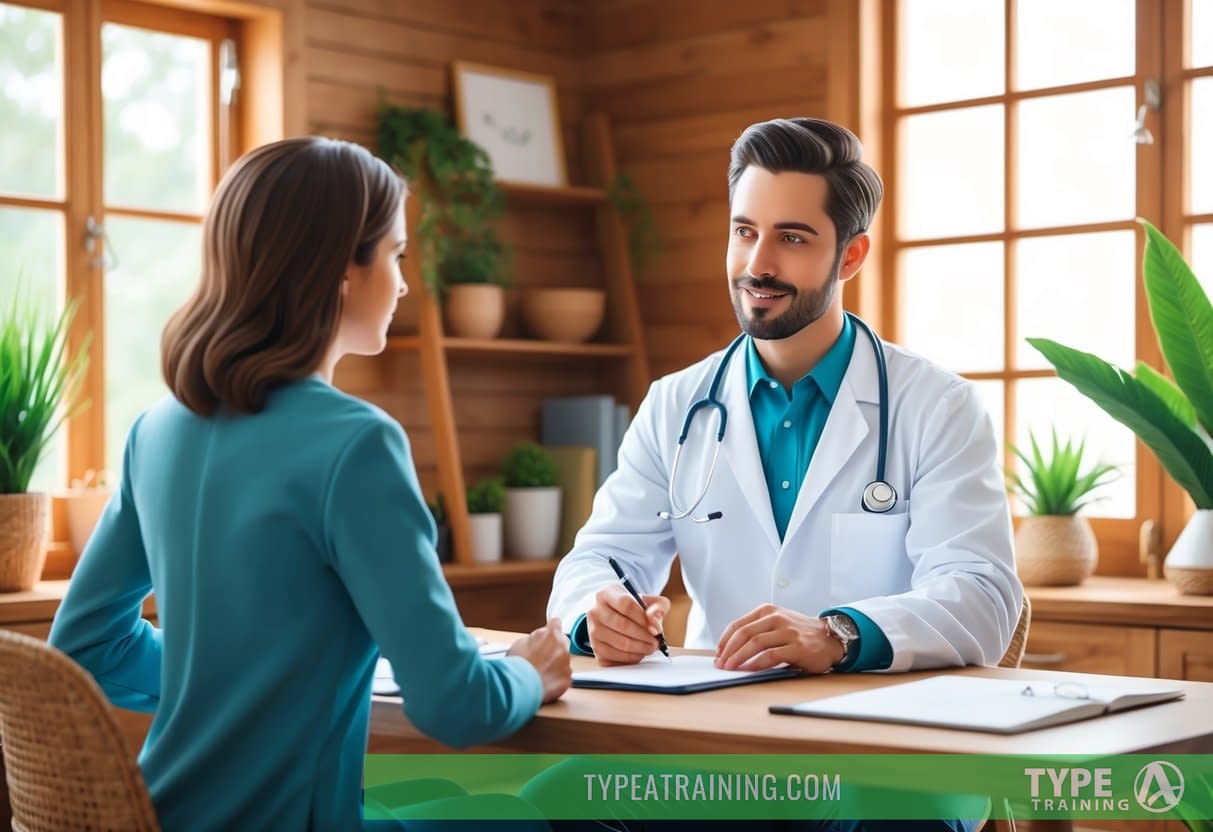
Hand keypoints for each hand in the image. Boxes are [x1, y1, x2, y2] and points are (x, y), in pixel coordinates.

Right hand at [507, 618, 571, 702]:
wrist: (520, 686)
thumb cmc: (517, 664)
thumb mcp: (520, 642)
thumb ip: (535, 637)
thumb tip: (538, 638)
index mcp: (551, 634)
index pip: (555, 623)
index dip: (550, 628)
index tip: (549, 632)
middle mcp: (562, 647)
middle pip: (562, 642)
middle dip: (554, 647)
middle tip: (540, 656)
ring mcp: (566, 664)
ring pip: (563, 661)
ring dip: (555, 664)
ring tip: (539, 671)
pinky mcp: (566, 679)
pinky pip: (563, 676)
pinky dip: (556, 678)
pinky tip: (543, 680)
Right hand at [586, 583, 670, 665]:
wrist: (609, 615)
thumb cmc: (630, 607)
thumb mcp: (647, 600)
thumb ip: (657, 607)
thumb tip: (654, 623)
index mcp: (606, 594)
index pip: (626, 605)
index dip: (644, 618)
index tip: (657, 628)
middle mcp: (595, 611)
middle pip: (622, 625)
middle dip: (644, 636)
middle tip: (656, 641)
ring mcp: (592, 630)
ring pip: (620, 643)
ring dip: (640, 648)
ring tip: (650, 647)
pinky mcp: (595, 648)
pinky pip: (615, 657)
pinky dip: (631, 658)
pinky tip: (639, 653)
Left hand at [714, 604, 844, 673]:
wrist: (830, 638)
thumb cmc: (799, 634)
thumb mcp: (777, 624)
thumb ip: (757, 631)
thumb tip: (730, 651)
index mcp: (767, 611)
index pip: (738, 625)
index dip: (724, 641)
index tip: (718, 654)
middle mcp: (776, 618)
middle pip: (744, 634)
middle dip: (728, 650)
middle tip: (720, 664)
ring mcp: (788, 632)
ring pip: (755, 643)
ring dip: (739, 657)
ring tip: (730, 668)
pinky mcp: (797, 647)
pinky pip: (771, 655)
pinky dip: (756, 663)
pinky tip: (748, 670)